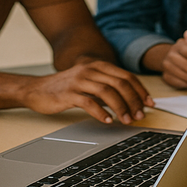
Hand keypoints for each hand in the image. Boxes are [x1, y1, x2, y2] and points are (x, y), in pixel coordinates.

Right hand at [22, 61, 152, 123]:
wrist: (37, 89)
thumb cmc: (66, 88)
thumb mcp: (89, 82)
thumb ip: (107, 87)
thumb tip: (132, 100)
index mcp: (98, 66)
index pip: (126, 76)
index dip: (140, 90)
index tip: (149, 104)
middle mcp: (90, 70)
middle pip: (120, 83)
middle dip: (134, 100)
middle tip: (140, 115)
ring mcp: (79, 81)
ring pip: (107, 92)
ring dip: (121, 108)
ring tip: (127, 120)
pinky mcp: (68, 93)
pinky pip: (89, 102)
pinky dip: (101, 113)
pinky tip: (108, 121)